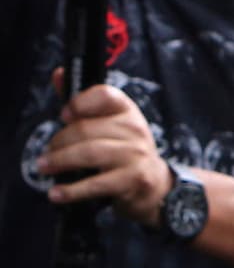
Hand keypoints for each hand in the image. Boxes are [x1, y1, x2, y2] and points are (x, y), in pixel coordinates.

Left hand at [38, 80, 172, 226]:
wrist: (154, 183)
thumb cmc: (123, 150)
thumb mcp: (109, 123)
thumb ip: (82, 101)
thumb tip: (59, 74)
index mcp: (126, 110)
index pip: (104, 95)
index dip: (80, 103)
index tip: (64, 115)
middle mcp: (134, 129)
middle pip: (86, 129)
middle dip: (59, 142)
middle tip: (46, 154)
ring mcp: (135, 155)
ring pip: (88, 154)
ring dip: (60, 161)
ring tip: (44, 167)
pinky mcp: (132, 180)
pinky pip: (95, 183)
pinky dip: (71, 190)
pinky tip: (56, 193)